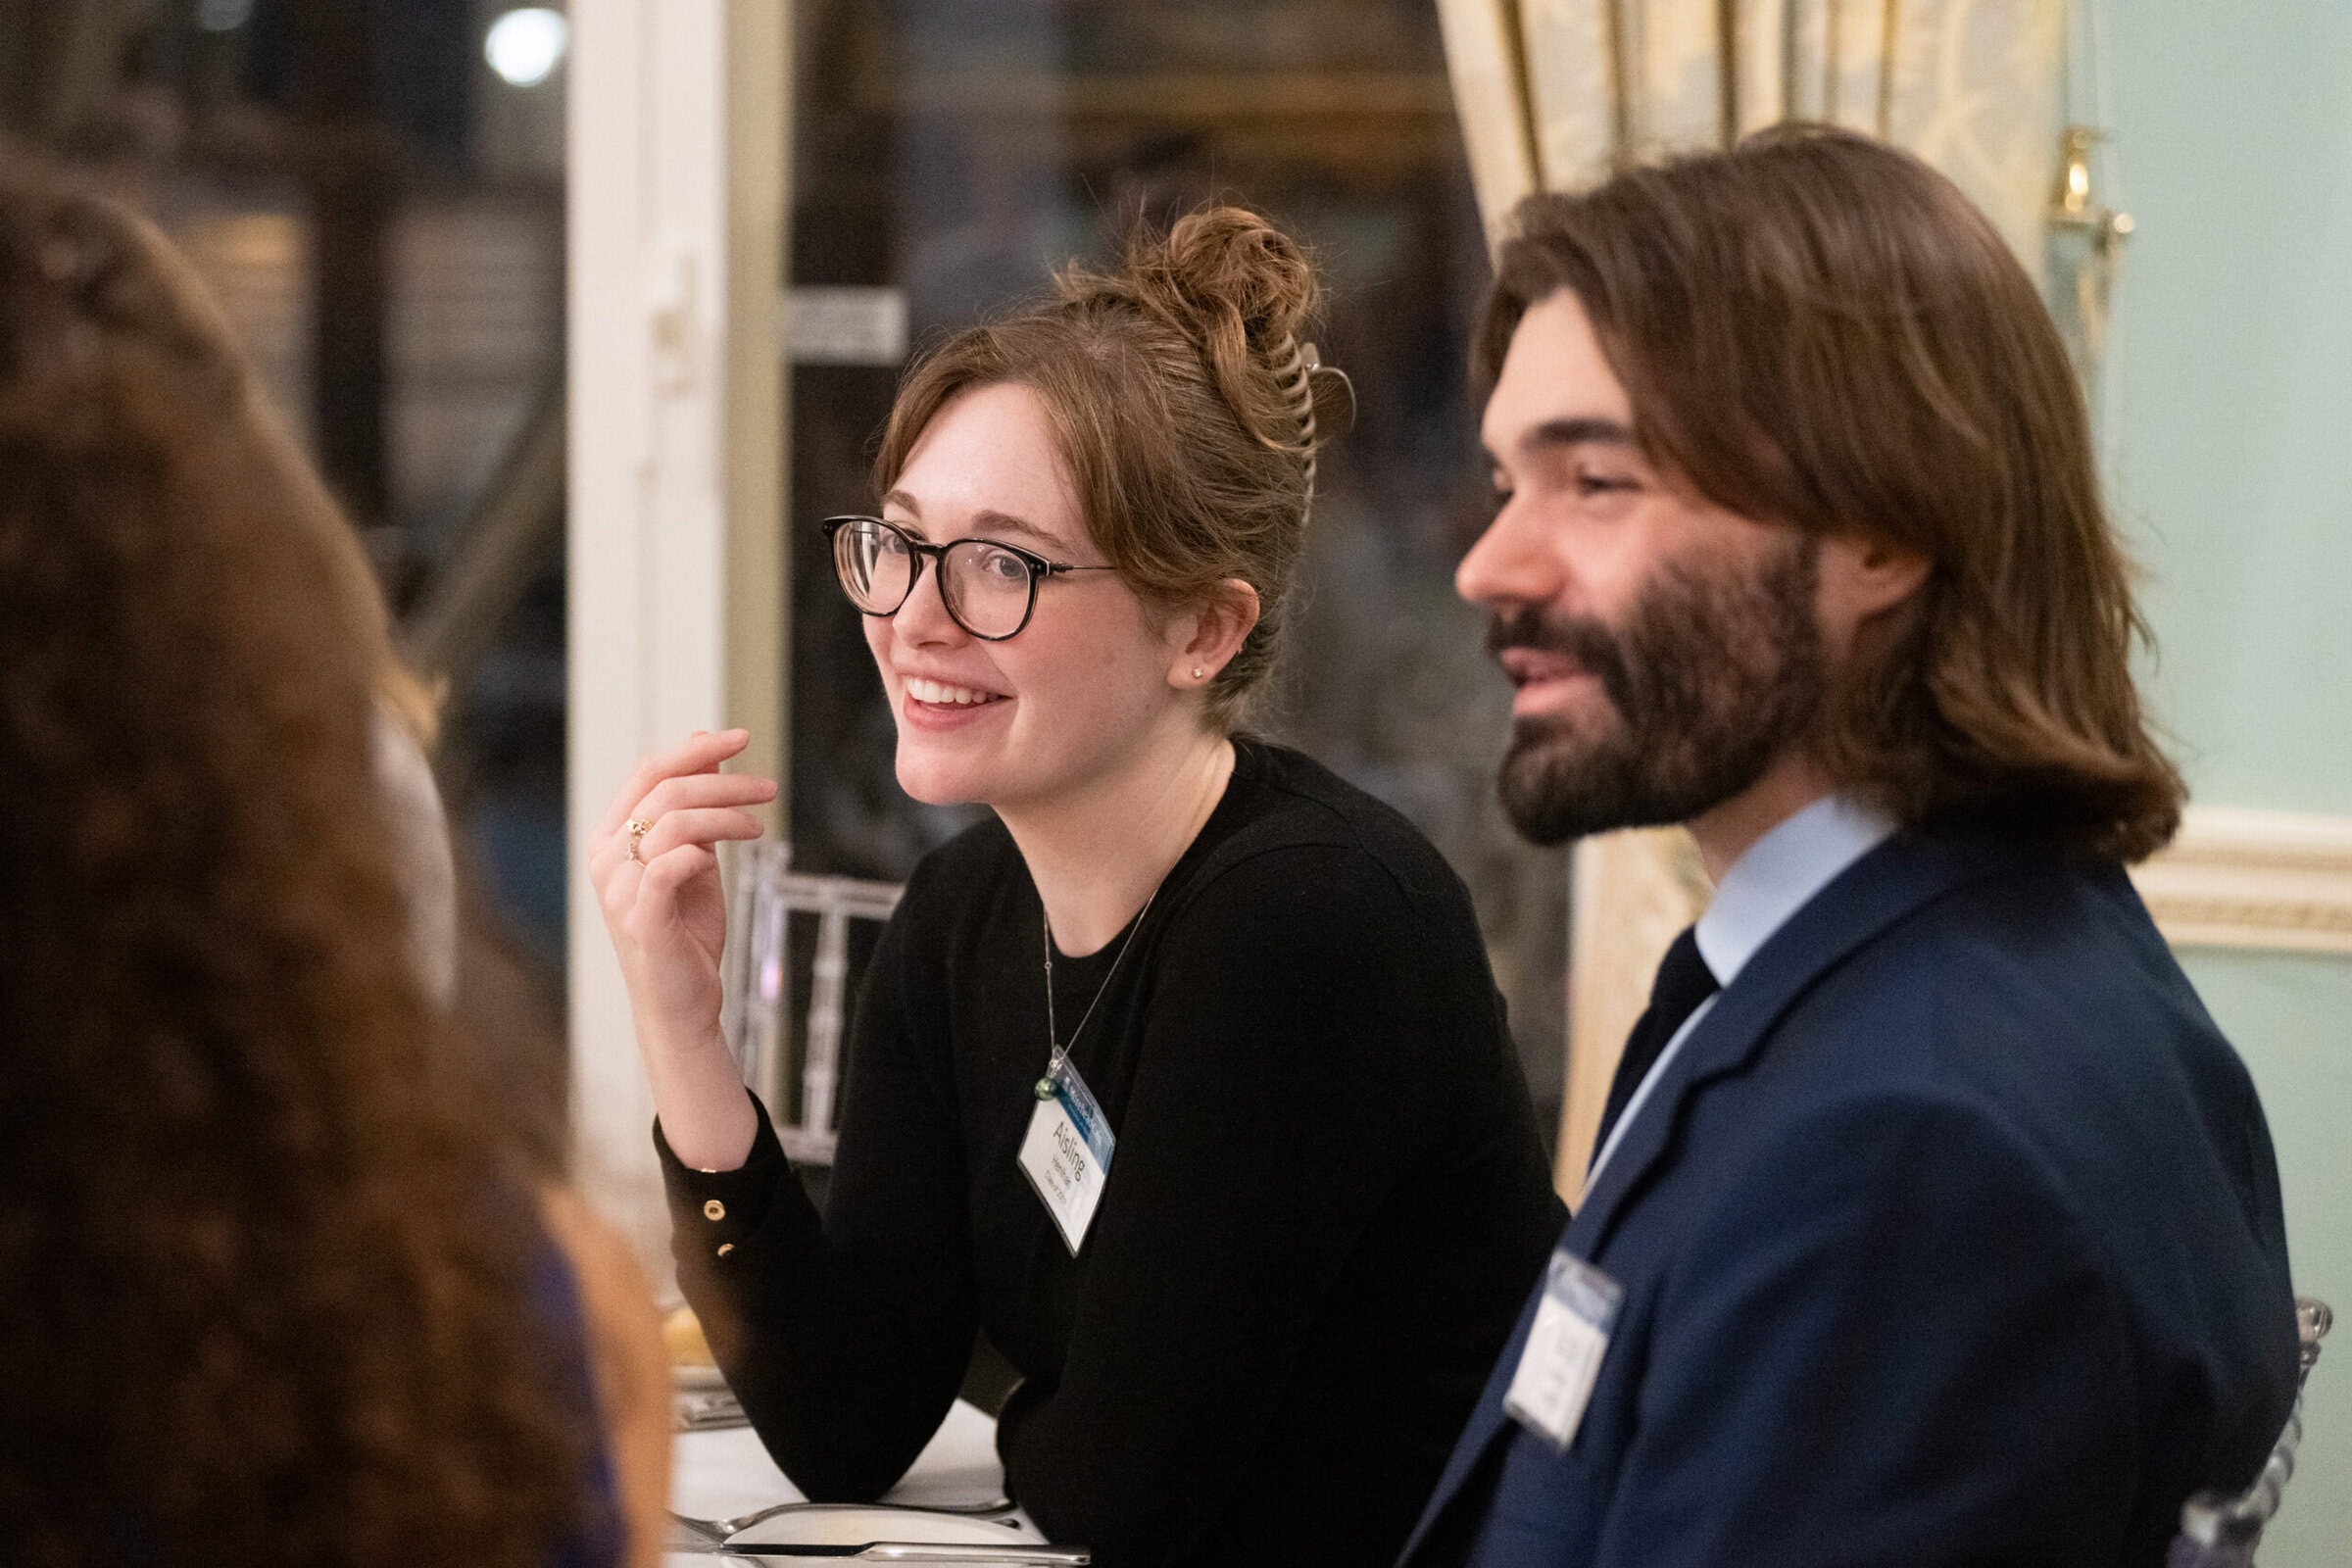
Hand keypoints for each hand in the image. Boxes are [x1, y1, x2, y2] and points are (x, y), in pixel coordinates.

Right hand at [590, 730, 775, 1164]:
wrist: (683, 1003)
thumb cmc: (688, 930)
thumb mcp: (697, 858)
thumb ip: (696, 807)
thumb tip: (708, 745)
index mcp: (613, 836)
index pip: (649, 771)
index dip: (696, 749)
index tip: (742, 737)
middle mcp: (606, 857)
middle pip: (665, 789)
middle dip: (724, 781)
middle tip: (768, 788)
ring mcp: (618, 888)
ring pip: (673, 821)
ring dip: (726, 816)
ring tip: (760, 826)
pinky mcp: (640, 918)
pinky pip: (668, 867)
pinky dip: (700, 853)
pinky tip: (722, 859)